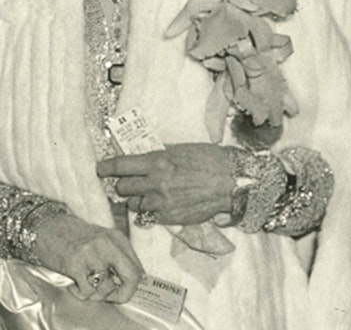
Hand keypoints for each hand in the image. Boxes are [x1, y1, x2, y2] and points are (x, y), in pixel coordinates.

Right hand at [30, 211, 142, 302]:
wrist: (48, 228)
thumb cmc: (76, 237)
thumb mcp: (104, 240)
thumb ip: (119, 257)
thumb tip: (133, 279)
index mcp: (118, 239)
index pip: (138, 269)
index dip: (131, 286)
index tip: (121, 290)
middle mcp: (108, 245)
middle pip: (131, 277)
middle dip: (123, 293)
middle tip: (111, 296)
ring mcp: (91, 255)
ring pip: (106, 288)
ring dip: (97, 293)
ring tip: (87, 285)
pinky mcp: (74, 264)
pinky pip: (86, 290)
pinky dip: (81, 292)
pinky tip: (75, 284)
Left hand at [96, 143, 233, 225]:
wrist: (232, 182)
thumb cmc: (212, 161)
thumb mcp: (184, 150)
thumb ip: (162, 155)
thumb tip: (145, 156)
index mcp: (157, 162)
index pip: (120, 166)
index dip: (106, 167)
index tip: (101, 169)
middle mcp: (155, 183)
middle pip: (123, 188)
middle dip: (125, 184)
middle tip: (132, 182)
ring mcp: (161, 203)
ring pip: (134, 205)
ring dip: (138, 199)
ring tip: (150, 195)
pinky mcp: (169, 217)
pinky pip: (150, 216)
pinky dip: (153, 211)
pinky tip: (163, 204)